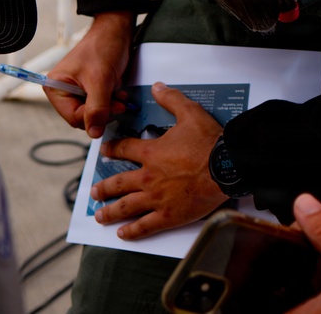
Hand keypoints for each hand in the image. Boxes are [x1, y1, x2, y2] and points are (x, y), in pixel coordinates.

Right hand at [46, 11, 133, 137]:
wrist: (117, 30)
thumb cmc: (103, 47)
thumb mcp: (100, 80)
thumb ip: (96, 108)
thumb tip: (94, 132)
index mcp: (56, 86)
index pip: (73, 117)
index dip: (93, 116)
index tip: (111, 108)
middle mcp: (63, 90)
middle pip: (83, 117)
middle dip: (103, 110)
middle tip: (117, 101)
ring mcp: (77, 90)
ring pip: (94, 113)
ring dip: (109, 106)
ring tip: (118, 93)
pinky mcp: (90, 89)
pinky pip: (100, 104)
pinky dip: (111, 101)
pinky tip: (117, 91)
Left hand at [90, 82, 228, 238]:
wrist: (227, 167)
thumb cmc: (209, 142)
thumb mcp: (190, 113)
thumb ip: (171, 99)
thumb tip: (158, 86)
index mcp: (151, 152)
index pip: (123, 149)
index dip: (111, 149)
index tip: (103, 151)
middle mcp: (147, 177)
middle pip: (117, 183)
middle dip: (103, 188)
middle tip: (94, 192)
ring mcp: (156, 198)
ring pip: (126, 207)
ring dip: (110, 211)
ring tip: (100, 215)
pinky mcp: (169, 215)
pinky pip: (145, 226)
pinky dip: (132, 231)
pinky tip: (121, 234)